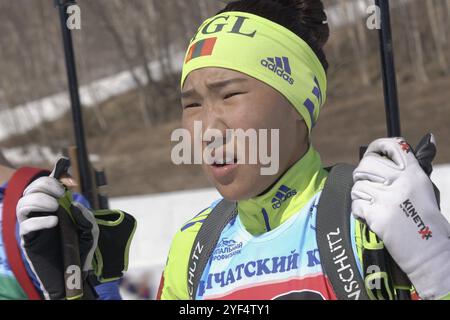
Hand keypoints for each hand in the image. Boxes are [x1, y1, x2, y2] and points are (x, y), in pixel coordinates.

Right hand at [16, 165, 98, 299]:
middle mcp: (41, 212)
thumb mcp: (91, 230)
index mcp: (56, 206)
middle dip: (44, 185)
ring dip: (38, 199)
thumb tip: (74, 205)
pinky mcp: (29, 240)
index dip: (54, 174)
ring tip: (56, 207)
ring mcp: (33, 225)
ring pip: (22, 204)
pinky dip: (39, 220)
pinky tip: (54, 222)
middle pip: (31, 190)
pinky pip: (25, 226)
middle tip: (61, 193)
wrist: (75, 272)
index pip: (48, 185)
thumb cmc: (82, 249)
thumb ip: (86, 216)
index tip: (65, 169)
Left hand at [351, 136, 449, 299]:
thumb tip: (430, 138)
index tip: (372, 153)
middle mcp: (400, 181)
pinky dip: (359, 211)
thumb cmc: (427, 219)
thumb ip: (414, 167)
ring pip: (357, 186)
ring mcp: (386, 198)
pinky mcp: (376, 214)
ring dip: (360, 195)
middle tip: (368, 185)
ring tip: (373, 204)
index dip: (377, 146)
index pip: (392, 145)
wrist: (429, 250)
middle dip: (362, 175)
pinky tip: (370, 216)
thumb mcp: (425, 188)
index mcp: (414, 172)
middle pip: (366, 165)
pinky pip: (355, 204)